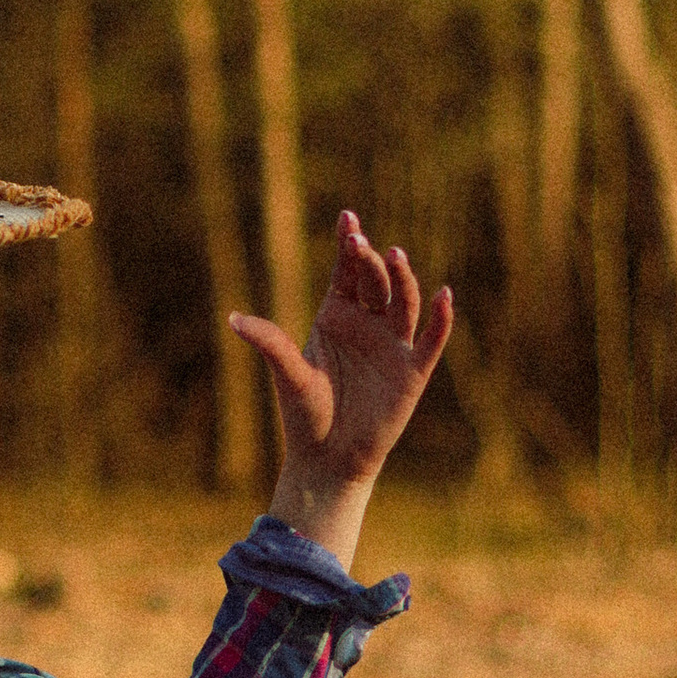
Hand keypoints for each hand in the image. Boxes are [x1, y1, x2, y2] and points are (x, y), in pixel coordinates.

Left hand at [230, 209, 453, 571]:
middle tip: (362, 242)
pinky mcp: (412, 371)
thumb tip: (233, 319)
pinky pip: (430, 339)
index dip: (348, 245)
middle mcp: (367, 324)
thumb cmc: (304, 415)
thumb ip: (269, 343)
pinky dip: (440, 318)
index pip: (345, 273)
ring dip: (403, 279)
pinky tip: (443, 296)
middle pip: (374, 282)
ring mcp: (391, 346)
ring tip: (395, 256)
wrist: (328, 459)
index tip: (347, 219)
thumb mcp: (288, 375)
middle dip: (370, 261)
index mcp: (335, 317)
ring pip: (403, 303)